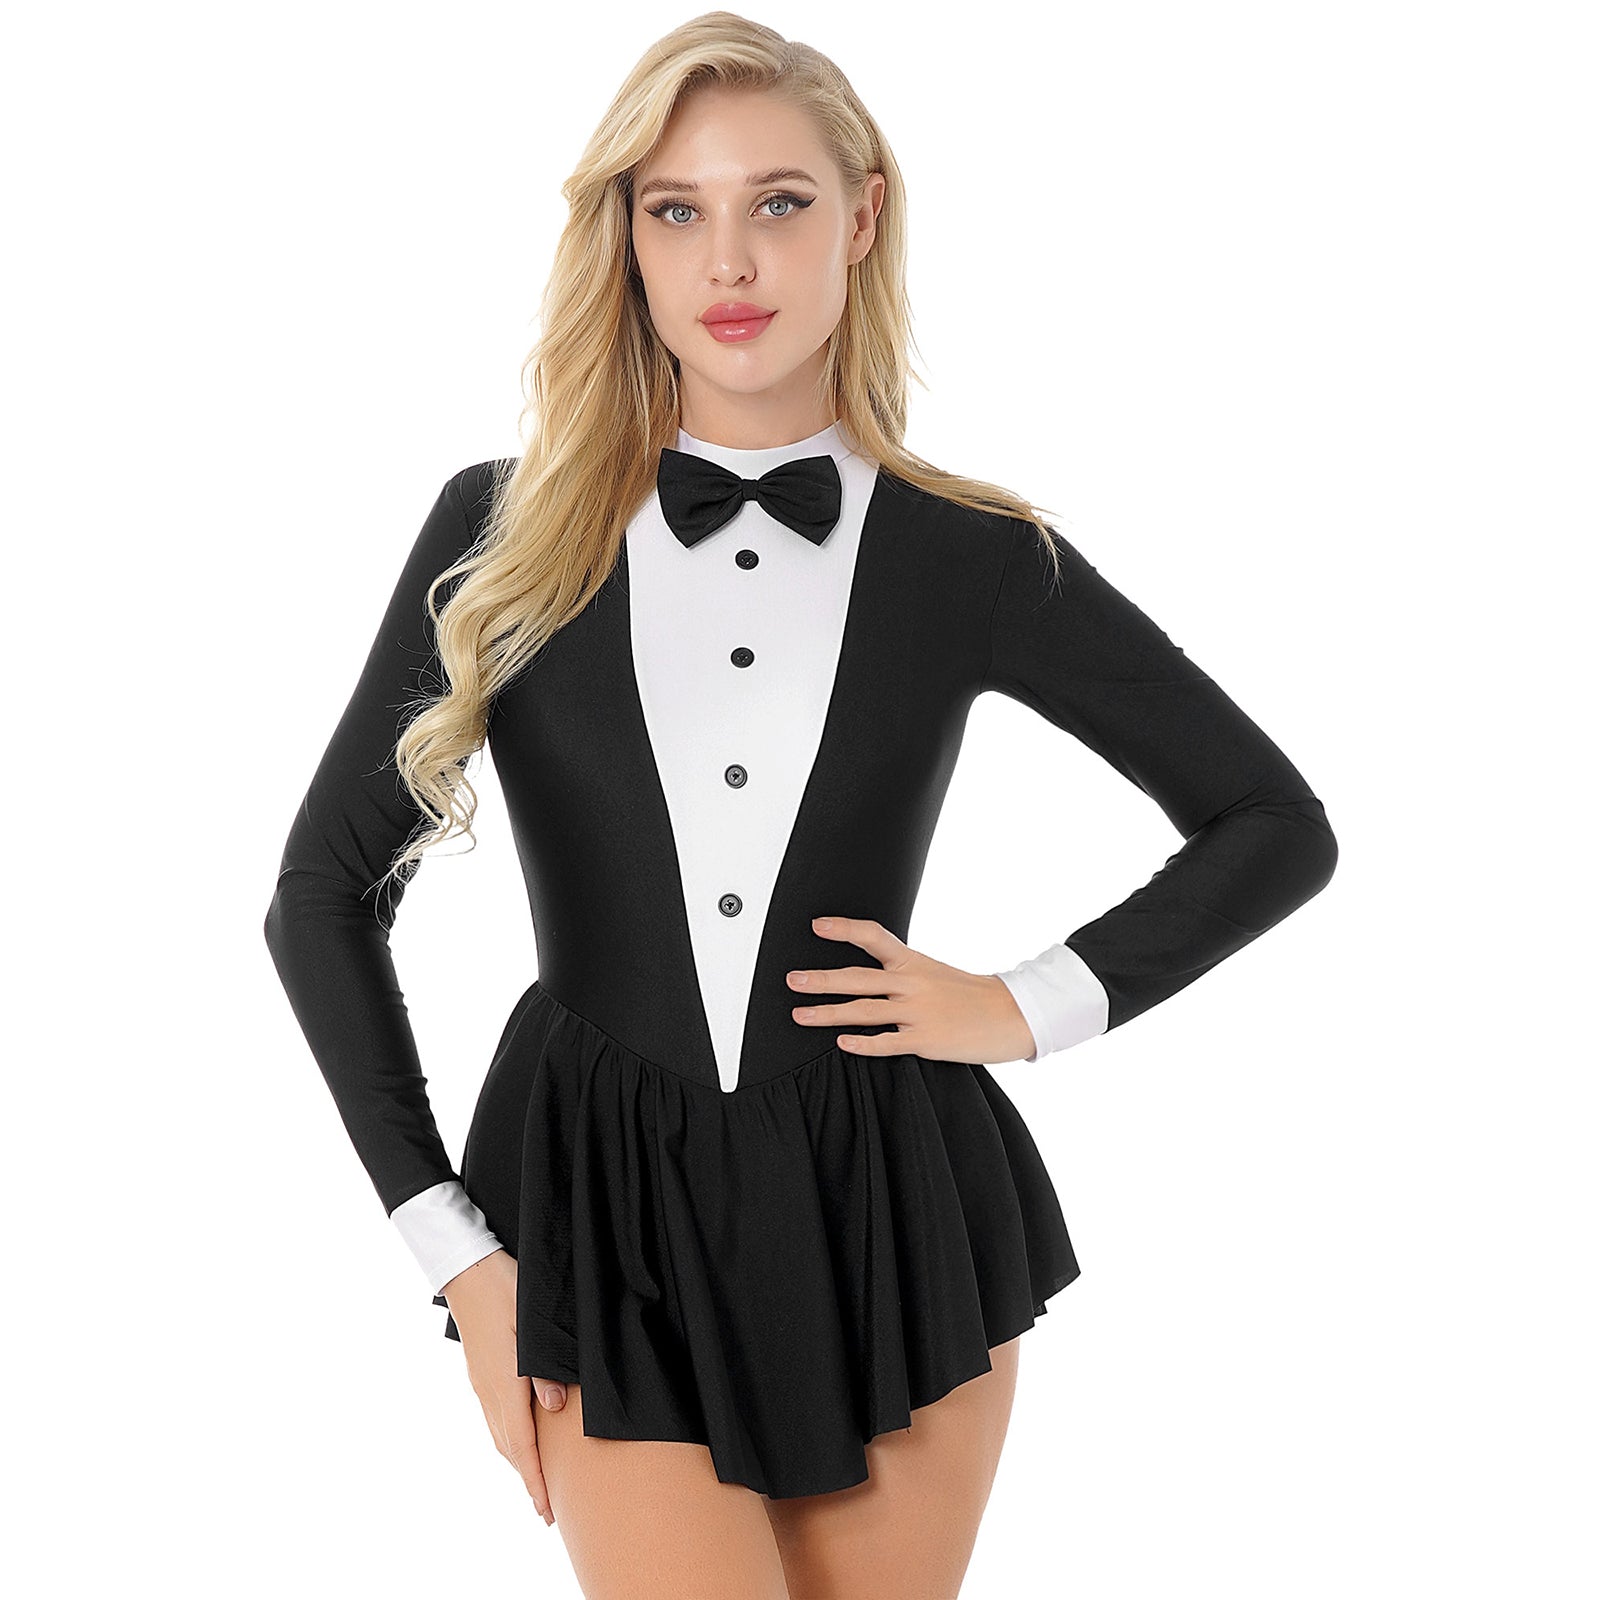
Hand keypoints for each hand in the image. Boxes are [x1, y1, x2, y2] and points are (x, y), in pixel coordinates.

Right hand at [440, 1249, 564, 1526]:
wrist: (469, 1269)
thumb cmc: (507, 1289)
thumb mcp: (534, 1324)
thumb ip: (544, 1368)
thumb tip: (556, 1408)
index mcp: (504, 1382)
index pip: (522, 1445)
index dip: (535, 1480)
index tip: (546, 1511)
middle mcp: (489, 1390)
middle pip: (509, 1448)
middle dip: (528, 1480)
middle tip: (547, 1510)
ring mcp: (482, 1382)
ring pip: (500, 1435)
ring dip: (518, 1462)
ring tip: (535, 1482)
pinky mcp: (480, 1372)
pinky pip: (495, 1418)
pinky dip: (509, 1439)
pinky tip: (518, 1439)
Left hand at [788, 915, 1036, 1064]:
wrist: (1011, 1014)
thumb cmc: (973, 995)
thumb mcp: (936, 973)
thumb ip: (904, 973)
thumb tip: (872, 976)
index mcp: (914, 962)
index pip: (874, 936)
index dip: (844, 929)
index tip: (817, 926)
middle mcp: (912, 983)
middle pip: (857, 977)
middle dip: (820, 979)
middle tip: (792, 980)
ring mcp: (917, 1012)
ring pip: (862, 1010)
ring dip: (827, 1013)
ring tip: (799, 1015)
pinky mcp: (925, 1040)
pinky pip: (886, 1042)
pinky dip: (862, 1043)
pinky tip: (841, 1044)